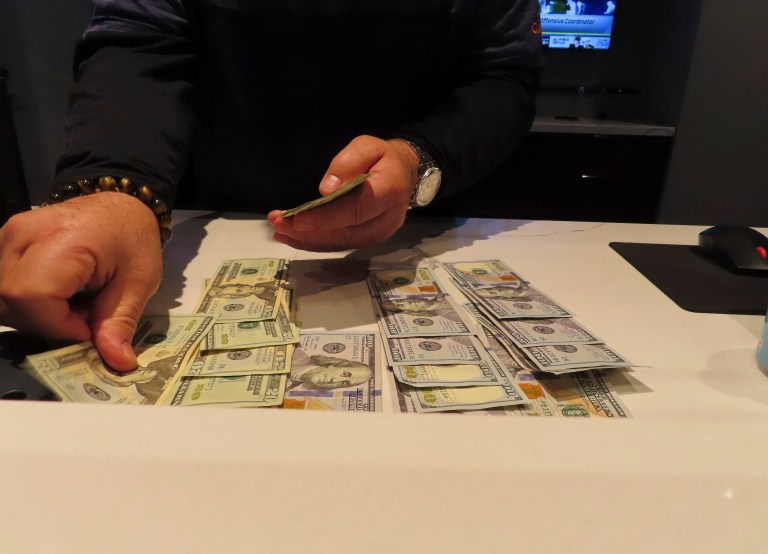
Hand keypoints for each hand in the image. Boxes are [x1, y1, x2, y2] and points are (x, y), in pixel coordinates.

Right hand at [0, 192, 162, 370]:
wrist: (120, 205)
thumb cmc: (132, 237)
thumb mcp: (139, 281)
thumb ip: (120, 322)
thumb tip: (118, 362)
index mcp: (62, 240)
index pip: (33, 297)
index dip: (58, 325)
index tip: (89, 329)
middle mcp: (23, 236)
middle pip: (11, 302)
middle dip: (49, 324)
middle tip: (86, 317)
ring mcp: (7, 238)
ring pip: (3, 300)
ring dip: (38, 315)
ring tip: (75, 304)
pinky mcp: (4, 245)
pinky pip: (5, 289)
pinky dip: (30, 303)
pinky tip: (59, 296)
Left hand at [267, 135, 418, 250]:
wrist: (404, 175)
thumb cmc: (383, 158)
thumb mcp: (367, 146)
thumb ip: (348, 162)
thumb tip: (326, 188)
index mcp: (389, 192)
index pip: (355, 210)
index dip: (325, 218)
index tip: (297, 219)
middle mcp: (387, 220)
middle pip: (344, 232)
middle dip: (307, 230)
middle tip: (277, 222)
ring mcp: (379, 234)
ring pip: (340, 243)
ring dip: (306, 239)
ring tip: (279, 230)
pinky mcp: (368, 241)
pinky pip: (340, 245)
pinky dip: (315, 243)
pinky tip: (293, 237)